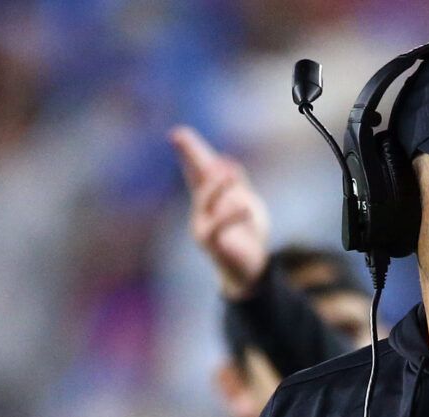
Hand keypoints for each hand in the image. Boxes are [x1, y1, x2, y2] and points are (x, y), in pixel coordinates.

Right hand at [171, 124, 269, 297]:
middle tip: (179, 136)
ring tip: (230, 173)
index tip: (177, 133)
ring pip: (205, 201)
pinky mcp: (212, 244)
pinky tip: (246, 206)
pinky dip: (232, 215)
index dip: (188, 153)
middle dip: (188, 157)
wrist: (251, 270)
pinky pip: (218, 226)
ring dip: (216, 186)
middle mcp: (201, 211)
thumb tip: (225, 161)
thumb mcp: (246, 204)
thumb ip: (238, 185)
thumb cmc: (247, 236)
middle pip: (194, 179)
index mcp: (210, 199)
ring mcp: (203, 226)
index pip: (197, 171)